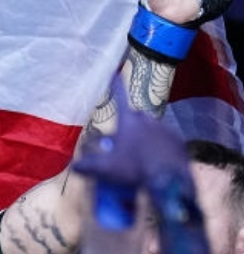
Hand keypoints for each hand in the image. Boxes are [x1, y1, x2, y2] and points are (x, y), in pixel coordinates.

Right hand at [73, 73, 191, 202]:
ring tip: (141, 151)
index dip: (116, 87)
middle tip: (125, 135)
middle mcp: (148, 120)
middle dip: (131, 120)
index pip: (120, 98)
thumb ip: (87, 166)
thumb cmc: (134, 168)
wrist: (169, 179)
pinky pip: (167, 139)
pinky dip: (161, 145)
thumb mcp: (105, 169)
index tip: (116, 74)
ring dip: (146, 134)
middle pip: (137, 114)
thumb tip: (74, 165)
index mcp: (128, 122)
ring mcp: (166, 129)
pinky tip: (157, 158)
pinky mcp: (179, 141)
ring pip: (153, 127)